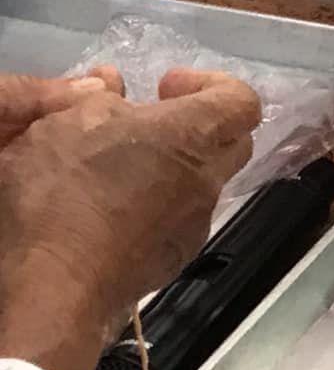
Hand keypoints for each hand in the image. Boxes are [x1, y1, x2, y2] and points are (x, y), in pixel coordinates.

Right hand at [0, 69, 260, 369]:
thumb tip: (111, 84)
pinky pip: (178, 222)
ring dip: (174, 169)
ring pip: (202, 185)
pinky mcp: (172, 262)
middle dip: (198, 126)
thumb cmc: (65, 190)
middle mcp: (206, 181)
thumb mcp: (68, 122)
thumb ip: (98, 98)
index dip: (212, 84)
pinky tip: (112, 211)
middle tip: (148, 125)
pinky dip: (157, 207)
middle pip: (231, 142)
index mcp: (192, 136)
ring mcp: (193, 226)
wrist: (55, 285)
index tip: (165, 86)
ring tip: (120, 169)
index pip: (242, 100)